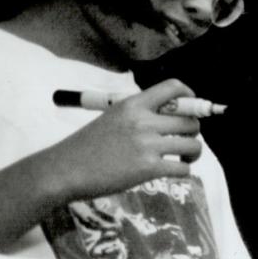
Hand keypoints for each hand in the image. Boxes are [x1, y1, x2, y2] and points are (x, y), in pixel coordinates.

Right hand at [50, 79, 204, 199]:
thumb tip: (170, 117)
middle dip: (192, 132)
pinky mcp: (149, 169)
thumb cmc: (86, 146)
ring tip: (182, 158)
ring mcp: (147, 145)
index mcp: (132, 104)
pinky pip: (184, 168)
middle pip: (190, 121)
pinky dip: (184, 170)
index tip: (192, 107)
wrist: (64, 170)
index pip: (173, 88)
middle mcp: (143, 121)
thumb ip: (139, 114)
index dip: (190, 96)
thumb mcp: (112, 117)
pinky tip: (173, 170)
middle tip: (182, 141)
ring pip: (193, 145)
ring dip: (192, 153)